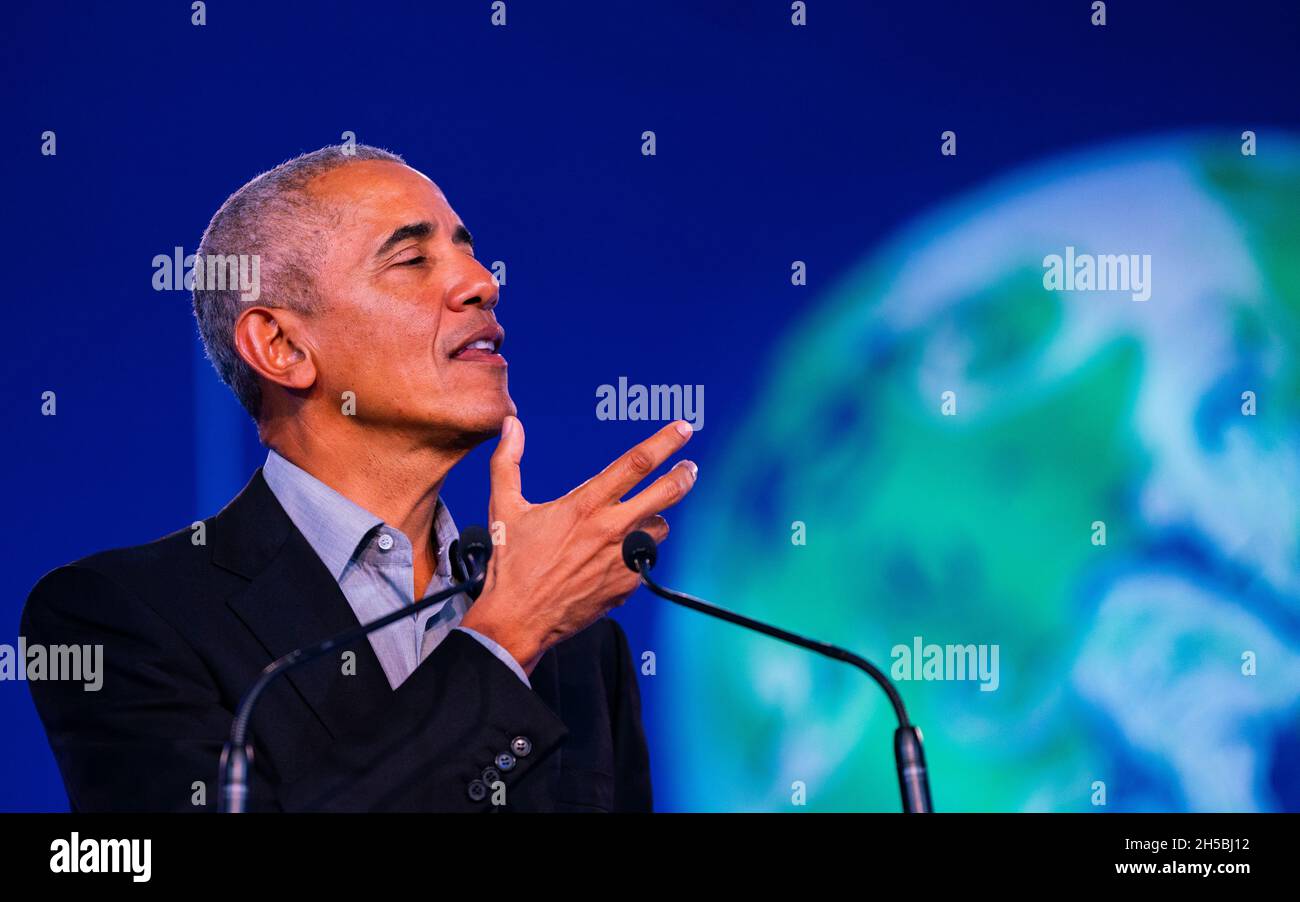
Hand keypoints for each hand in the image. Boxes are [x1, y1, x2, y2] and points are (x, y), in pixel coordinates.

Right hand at [459, 416, 697, 673]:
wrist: (518, 620)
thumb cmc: (511, 564)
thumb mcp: (504, 507)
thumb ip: (507, 461)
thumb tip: (511, 424)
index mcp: (585, 505)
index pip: (636, 463)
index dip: (665, 442)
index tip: (682, 429)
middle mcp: (611, 530)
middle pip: (666, 493)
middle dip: (684, 475)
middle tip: (689, 467)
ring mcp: (623, 559)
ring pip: (660, 528)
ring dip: (655, 519)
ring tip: (639, 520)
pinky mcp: (627, 585)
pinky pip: (645, 560)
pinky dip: (637, 553)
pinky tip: (616, 556)